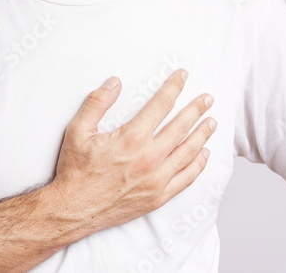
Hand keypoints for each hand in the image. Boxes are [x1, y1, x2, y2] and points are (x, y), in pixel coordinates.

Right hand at [48, 69, 215, 230]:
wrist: (73, 209)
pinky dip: (198, 165)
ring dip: (202, 134)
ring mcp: (156, 179)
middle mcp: (149, 158)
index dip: (174, 87)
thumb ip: (97, 103)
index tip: (183, 76)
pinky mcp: (158, 197)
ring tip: (212, 122)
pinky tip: (204, 154)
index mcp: (131, 138)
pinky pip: (186, 178)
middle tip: (207, 99)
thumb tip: (115, 82)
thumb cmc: (75, 170)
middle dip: (196, 109)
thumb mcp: (77, 130)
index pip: (161, 105)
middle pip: (181, 126)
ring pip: (188, 152)